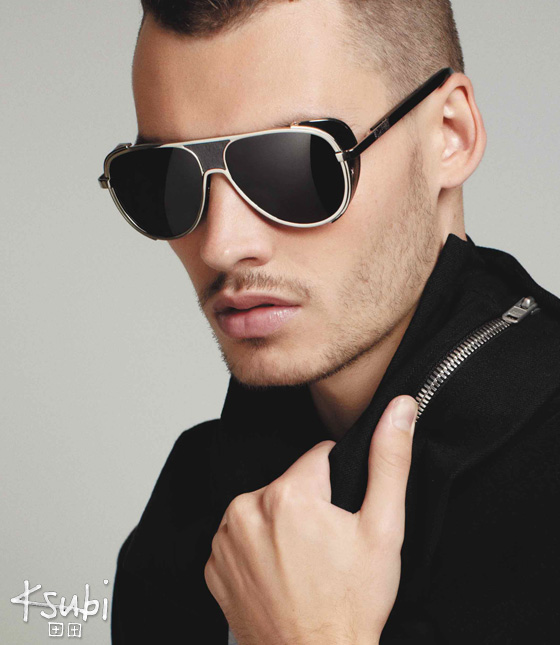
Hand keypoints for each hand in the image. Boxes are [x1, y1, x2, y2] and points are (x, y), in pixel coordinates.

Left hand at [204, 394, 417, 644]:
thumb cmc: (351, 602)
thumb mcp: (384, 529)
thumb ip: (389, 460)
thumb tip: (399, 408)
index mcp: (288, 493)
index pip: (319, 457)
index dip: (338, 485)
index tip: (343, 520)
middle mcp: (246, 508)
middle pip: (289, 483)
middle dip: (309, 505)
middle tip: (327, 548)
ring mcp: (224, 539)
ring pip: (264, 507)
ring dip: (282, 525)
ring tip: (304, 564)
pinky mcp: (213, 564)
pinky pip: (241, 536)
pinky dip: (259, 548)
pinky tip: (279, 575)